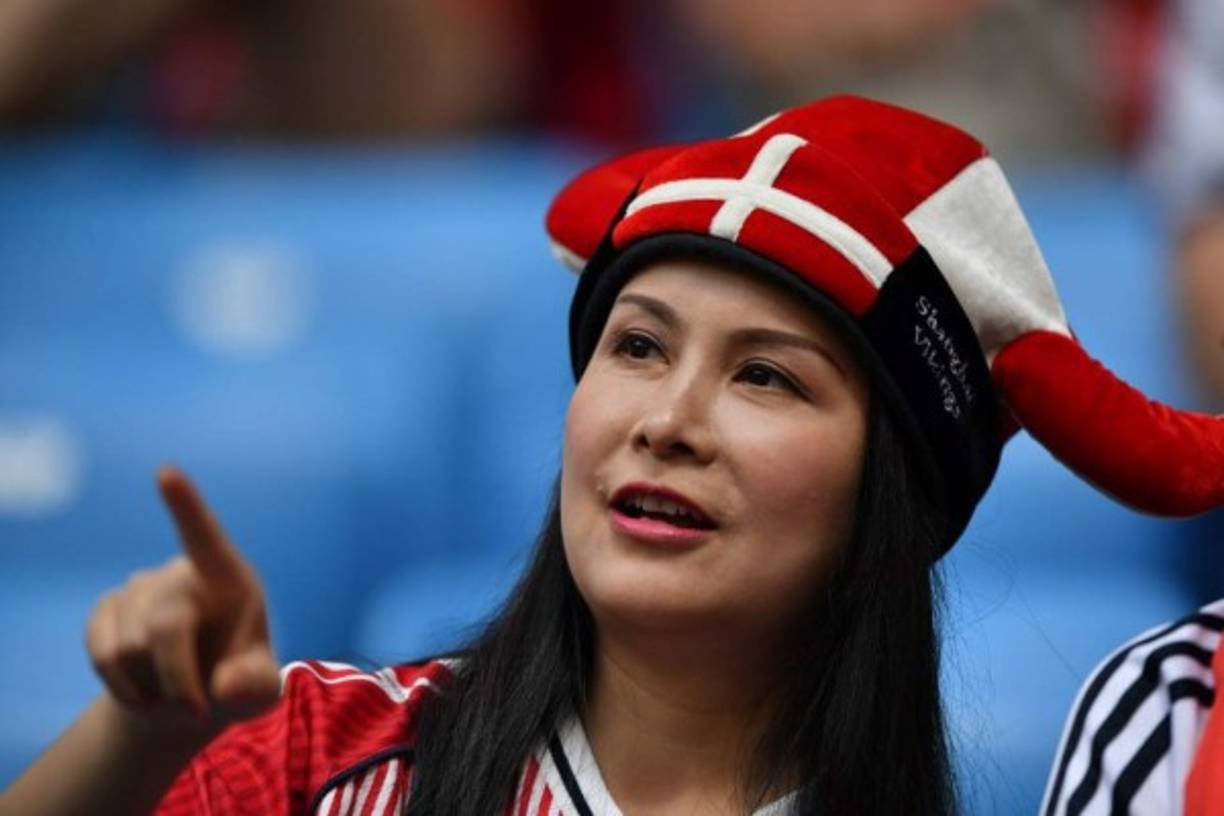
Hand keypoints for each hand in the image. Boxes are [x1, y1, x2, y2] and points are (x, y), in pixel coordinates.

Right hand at [85, 467, 280, 731]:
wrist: (195, 694)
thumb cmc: (238, 679)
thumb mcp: (260, 690)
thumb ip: (255, 686)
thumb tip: (226, 684)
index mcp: (228, 577)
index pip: (205, 537)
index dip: (185, 506)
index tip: (166, 472)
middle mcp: (180, 573)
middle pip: (165, 628)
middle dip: (177, 680)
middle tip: (195, 710)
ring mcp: (139, 587)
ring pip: (128, 649)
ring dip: (152, 686)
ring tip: (174, 690)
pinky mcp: (106, 610)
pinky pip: (101, 655)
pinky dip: (124, 687)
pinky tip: (144, 688)